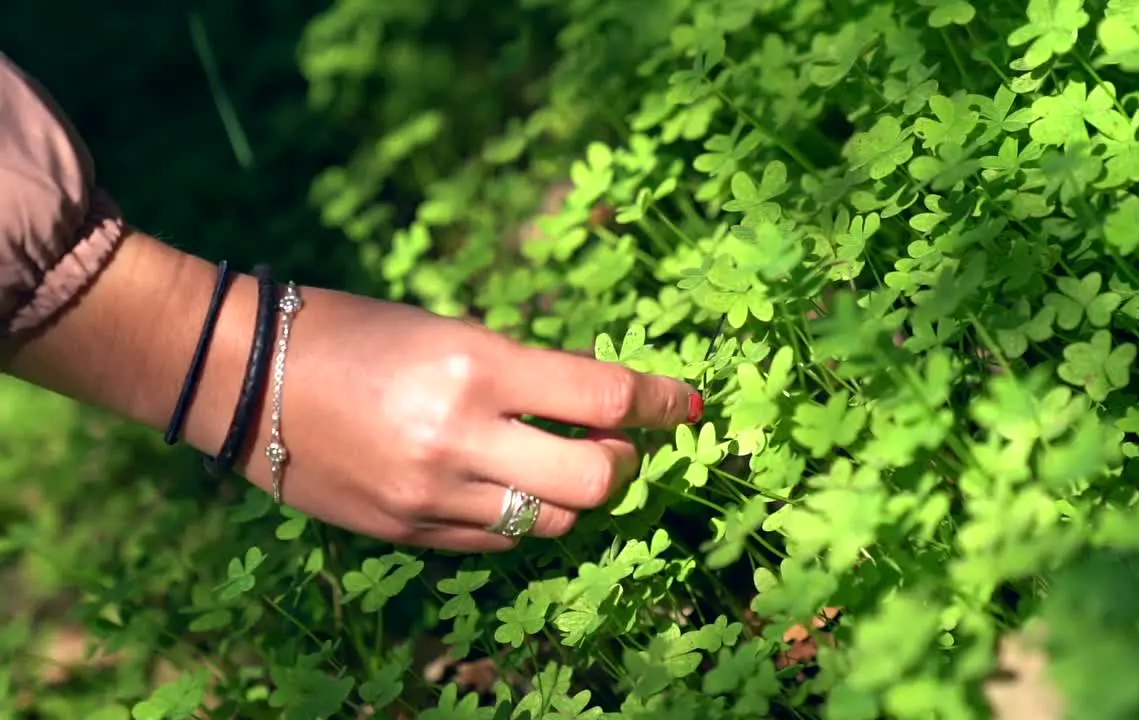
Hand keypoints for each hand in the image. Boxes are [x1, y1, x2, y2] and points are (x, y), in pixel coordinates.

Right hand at [233, 287, 701, 551]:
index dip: (661, 400)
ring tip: (559, 462)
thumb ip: (523, 372)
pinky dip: (523, 517)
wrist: (245, 377)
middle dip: (624, 462)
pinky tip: (508, 487)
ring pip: (554, 520)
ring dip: (574, 493)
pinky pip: (500, 540)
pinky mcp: (408, 533)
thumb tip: (597, 404)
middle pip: (595, 478)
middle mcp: (461, 437)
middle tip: (618, 442)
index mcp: (475, 366)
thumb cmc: (351, 331)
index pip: (603, 396)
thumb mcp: (448, 331)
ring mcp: (433, 494)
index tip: (686, 402)